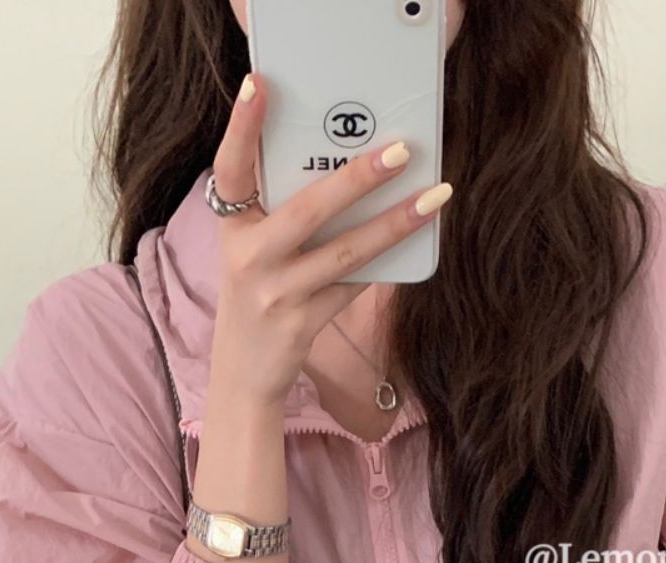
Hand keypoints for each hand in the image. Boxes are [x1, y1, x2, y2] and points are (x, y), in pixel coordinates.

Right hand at [206, 74, 452, 406]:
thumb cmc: (257, 295)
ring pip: (344, 252)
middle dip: (356, 178)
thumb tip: (349, 167)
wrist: (244, 375)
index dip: (242, 126)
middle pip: (308, 210)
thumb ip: (283, 211)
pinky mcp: (302, 323)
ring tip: (434, 197)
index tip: (260, 83)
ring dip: (393, 224)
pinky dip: (384, 262)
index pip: (231, 168)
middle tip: (401, 150)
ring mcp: (276, 294)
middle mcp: (249, 258)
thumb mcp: (254, 249)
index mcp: (232, 227)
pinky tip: (417, 238)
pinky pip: (353, 285)